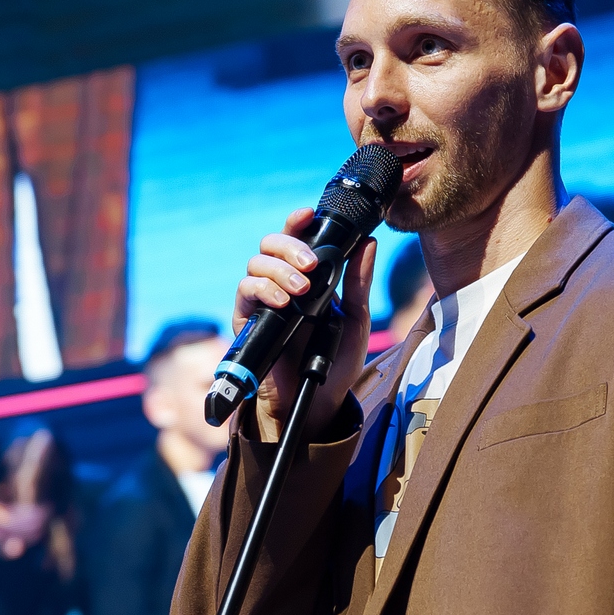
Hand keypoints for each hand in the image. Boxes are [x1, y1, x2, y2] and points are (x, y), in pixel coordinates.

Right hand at [235, 209, 376, 442]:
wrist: (317, 400)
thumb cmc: (336, 361)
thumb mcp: (356, 319)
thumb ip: (358, 283)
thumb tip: (369, 242)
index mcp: (306, 277)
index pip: (296, 239)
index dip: (297, 222)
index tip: (308, 213)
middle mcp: (280, 283)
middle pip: (271, 244)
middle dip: (290, 246)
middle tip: (312, 264)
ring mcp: (262, 300)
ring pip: (256, 263)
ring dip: (279, 270)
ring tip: (302, 291)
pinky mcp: (247, 320)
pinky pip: (245, 291)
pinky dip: (263, 290)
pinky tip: (283, 302)